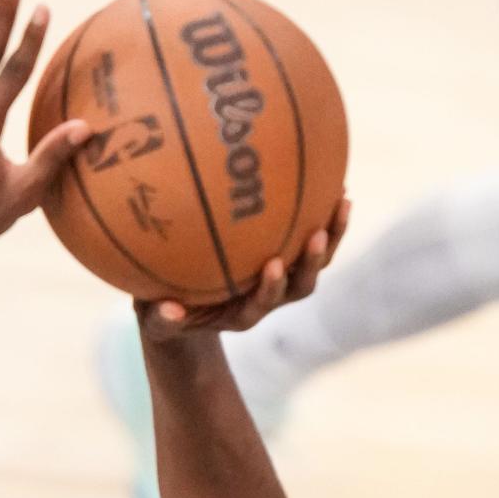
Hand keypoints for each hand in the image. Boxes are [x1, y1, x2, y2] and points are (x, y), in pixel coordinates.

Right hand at [136, 198, 350, 341]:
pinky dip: (321, 212)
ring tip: (343, 199)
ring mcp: (279, 278)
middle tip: (317, 234)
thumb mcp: (154, 320)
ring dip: (332, 234)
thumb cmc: (165, 310)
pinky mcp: (284, 256)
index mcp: (240, 313)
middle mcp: (267, 298)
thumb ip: (159, 320)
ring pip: (314, 261)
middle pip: (300, 286)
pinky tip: (329, 177)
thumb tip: (168, 312)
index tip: (272, 265)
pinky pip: (309, 235)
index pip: (261, 304)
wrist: (183, 310)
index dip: (270, 288)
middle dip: (311, 262)